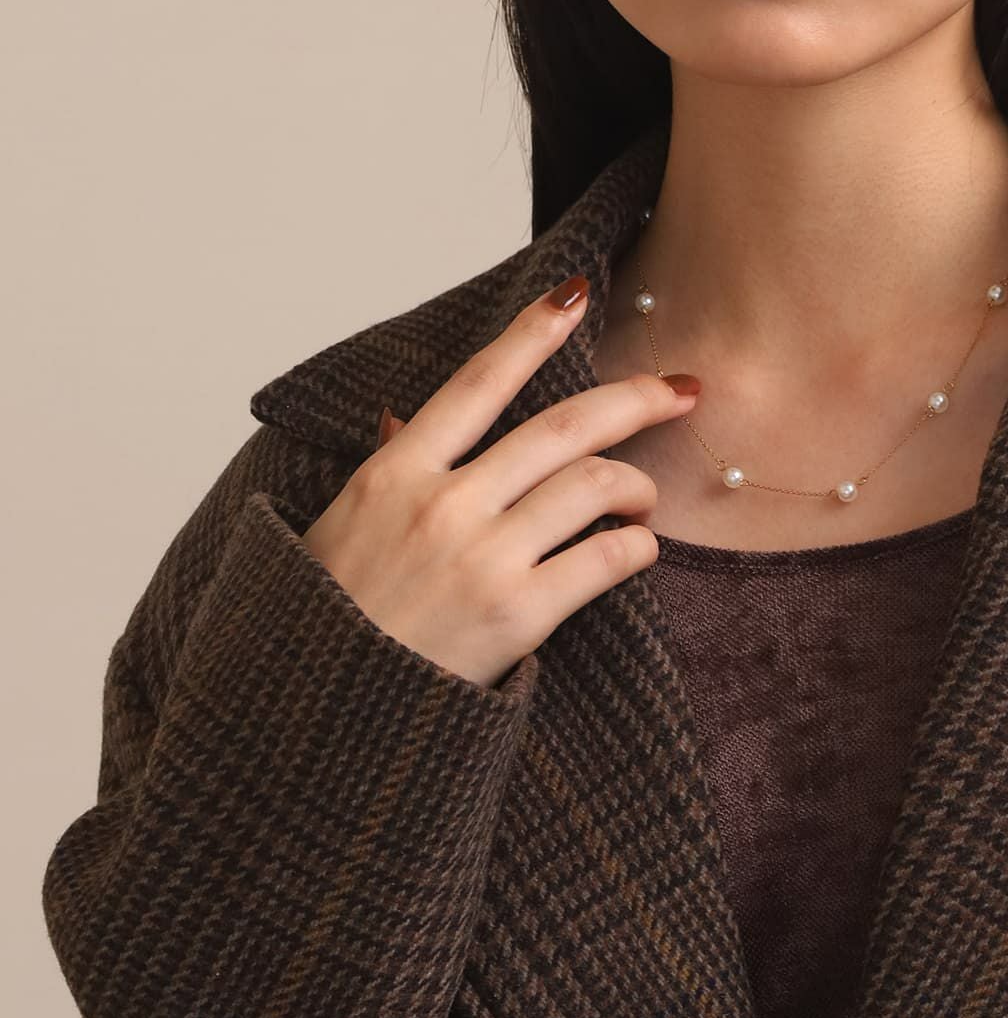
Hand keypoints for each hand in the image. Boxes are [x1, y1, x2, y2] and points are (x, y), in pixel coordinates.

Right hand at [301, 276, 699, 686]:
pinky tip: (639, 548)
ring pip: (593, 486)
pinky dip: (636, 546)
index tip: (575, 296)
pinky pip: (604, 558)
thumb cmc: (327, 620)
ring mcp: (482, 557)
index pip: (478, 381)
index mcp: (395, 472)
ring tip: (645, 497)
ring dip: (637, 484)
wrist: (315, 720)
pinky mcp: (517, 614)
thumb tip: (401, 417)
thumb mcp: (343, 526)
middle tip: (681, 389)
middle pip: (563, 427)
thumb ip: (389, 467)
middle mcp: (443, 503)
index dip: (531, 333)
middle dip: (635, 399)